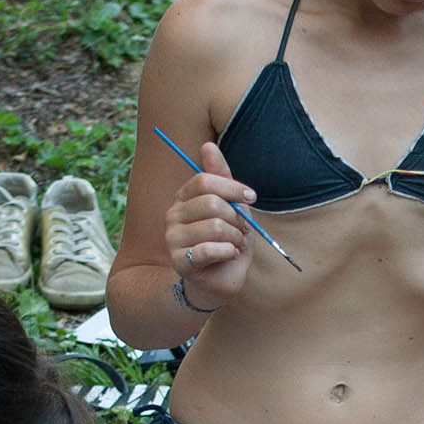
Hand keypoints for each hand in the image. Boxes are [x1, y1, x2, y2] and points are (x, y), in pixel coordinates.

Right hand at [165, 138, 254, 308]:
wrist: (221, 277)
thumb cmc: (227, 239)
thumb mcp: (230, 205)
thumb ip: (221, 177)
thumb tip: (207, 145)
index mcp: (184, 197)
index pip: (205, 180)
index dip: (232, 187)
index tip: (251, 197)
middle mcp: (173, 215)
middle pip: (211, 203)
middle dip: (237, 217)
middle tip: (242, 229)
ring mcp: (173, 239)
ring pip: (215, 226)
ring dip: (236, 237)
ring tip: (235, 244)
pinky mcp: (180, 262)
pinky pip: (210, 249)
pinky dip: (229, 252)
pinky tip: (229, 255)